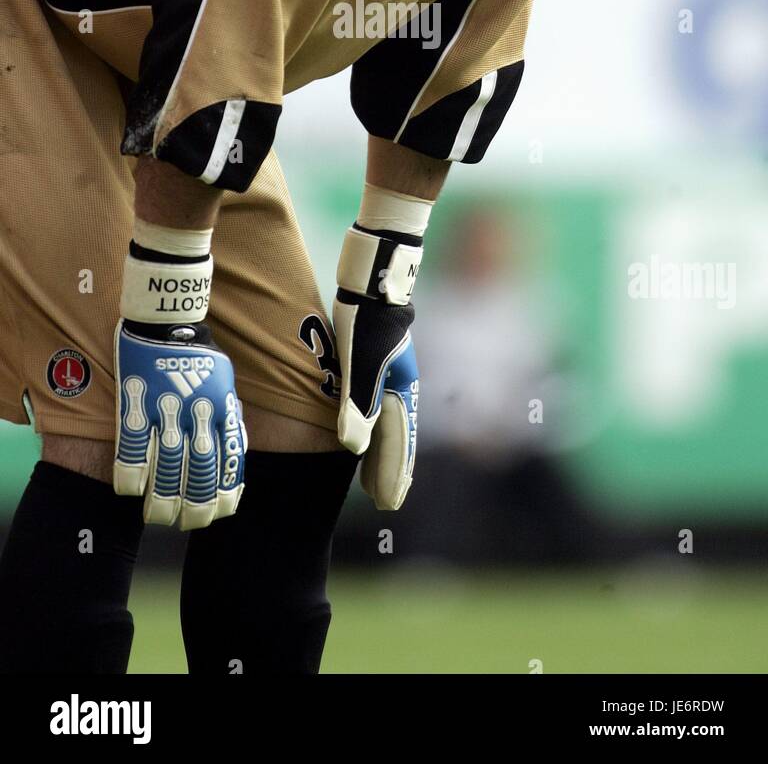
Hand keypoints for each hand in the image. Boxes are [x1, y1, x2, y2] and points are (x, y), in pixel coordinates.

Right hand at [113, 225, 246, 528]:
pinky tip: (129, 493)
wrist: (166, 315)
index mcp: (222, 406)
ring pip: (167, 465)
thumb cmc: (197, 353)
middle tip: (188, 523)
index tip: (219, 514)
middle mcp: (198, 410)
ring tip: (159, 517)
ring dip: (163, 498)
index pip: (227, 460)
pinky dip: (130, 473)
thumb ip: (230, 417)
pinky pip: (132, 445)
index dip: (223, 492)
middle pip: (198, 470)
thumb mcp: (224, 381)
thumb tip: (237, 455)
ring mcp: (165, 407)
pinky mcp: (138, 400)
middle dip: (194, 504)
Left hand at [333, 224, 421, 509]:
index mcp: (400, 391)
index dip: (392, 476)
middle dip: (393, 469)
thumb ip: (356, 405)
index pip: (399, 444)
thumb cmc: (365, 319)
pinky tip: (366, 424)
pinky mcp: (382, 359)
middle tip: (387, 499)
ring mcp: (394, 372)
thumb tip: (351, 448)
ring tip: (373, 473)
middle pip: (400, 437)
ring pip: (392, 422)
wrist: (375, 275)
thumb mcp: (358, 362)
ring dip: (385, 450)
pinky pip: (384, 404)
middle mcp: (402, 386)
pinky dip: (379, 426)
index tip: (388, 504)